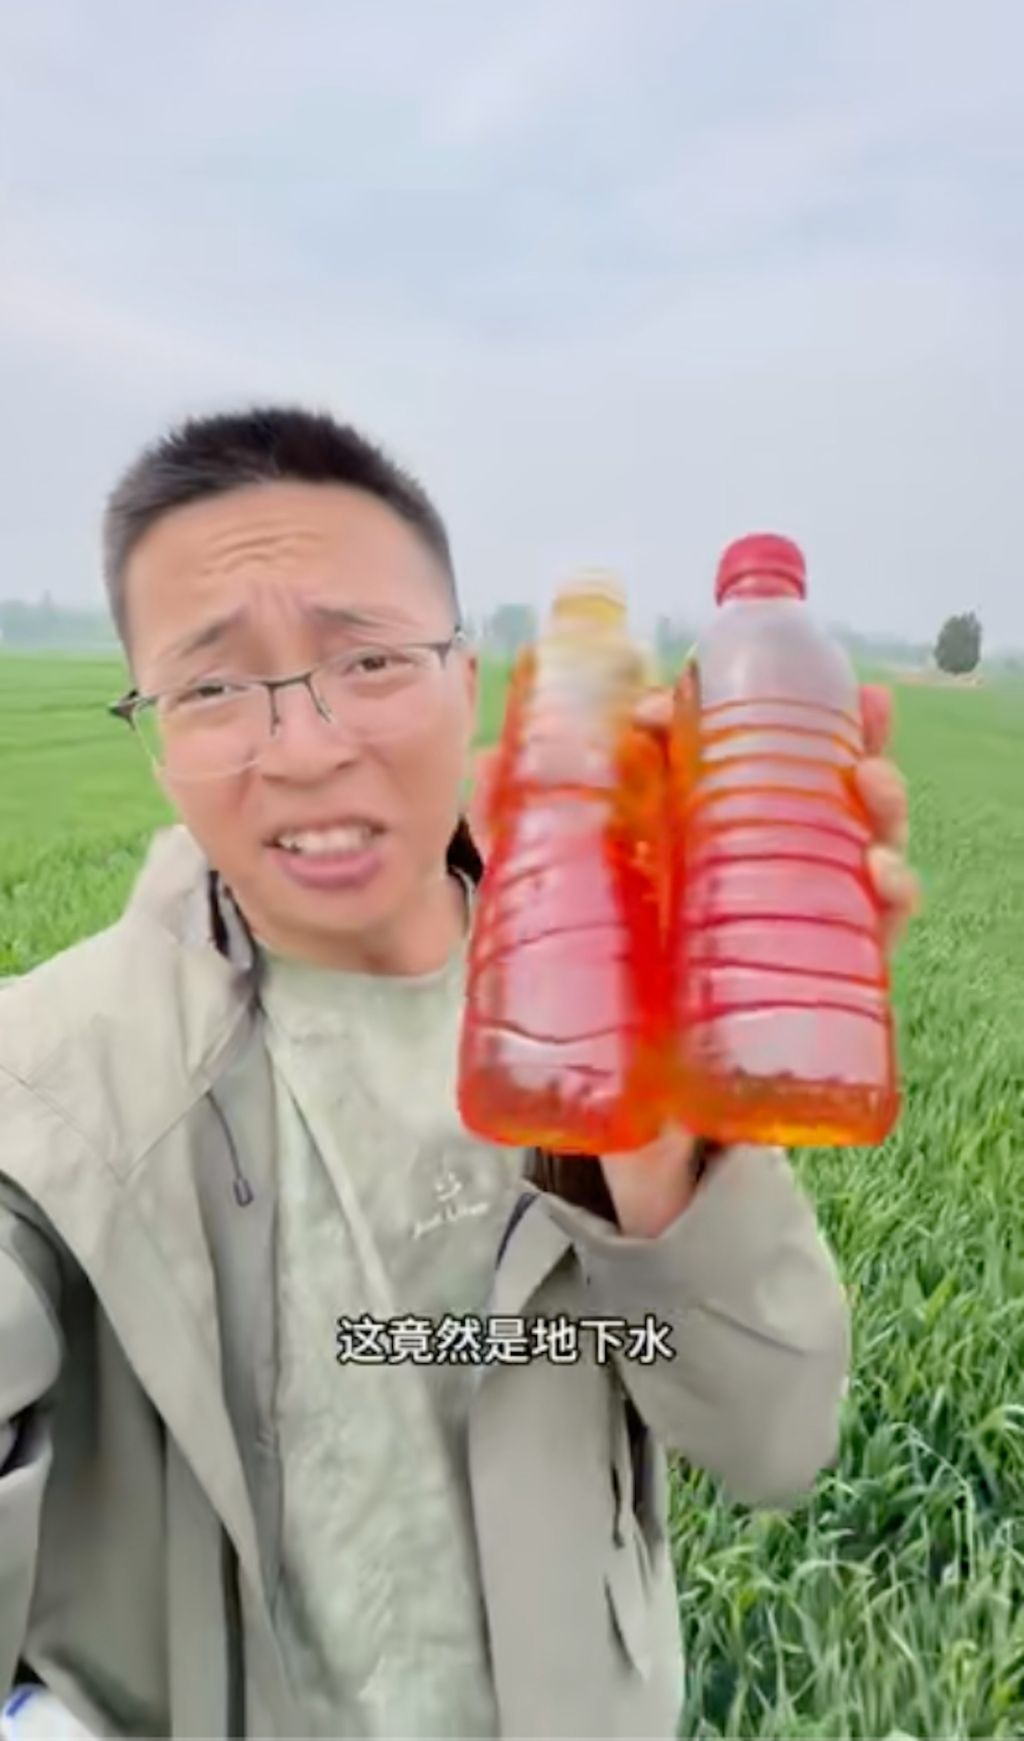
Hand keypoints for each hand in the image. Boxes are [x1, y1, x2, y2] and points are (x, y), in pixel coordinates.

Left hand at [468, 679, 919, 1237]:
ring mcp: (788, 922)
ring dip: (880, 803)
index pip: (719, 752)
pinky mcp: (816, 987)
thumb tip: (488, 759)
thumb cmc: (597, 1007)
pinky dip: (890, 900)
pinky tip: (884, 880)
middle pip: (809, 786)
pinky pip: (871, 936)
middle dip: (838, 737)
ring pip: (854, 845)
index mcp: (687, 836)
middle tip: (848, 712)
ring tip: (872, 784)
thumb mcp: (550, 918)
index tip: (668, 699)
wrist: (626, 1138)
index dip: (714, 711)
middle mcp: (749, 868)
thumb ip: (519, 843)